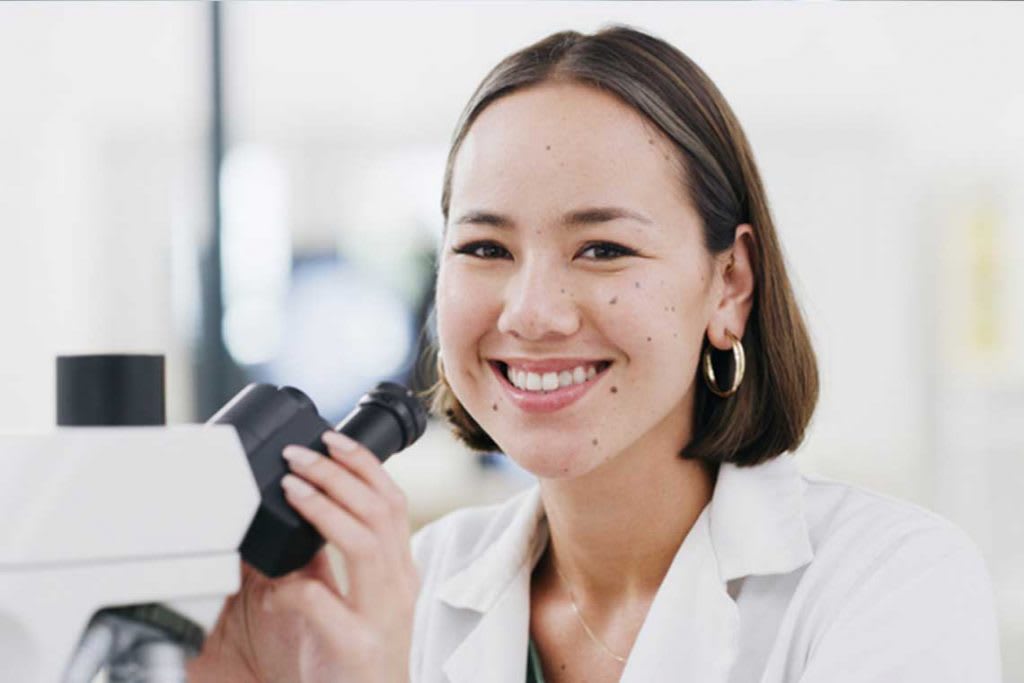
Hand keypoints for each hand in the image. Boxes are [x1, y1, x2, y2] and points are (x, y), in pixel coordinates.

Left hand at [190, 431, 418, 682]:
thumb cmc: (354, 658)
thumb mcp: (348, 599)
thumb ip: (327, 561)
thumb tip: (301, 517)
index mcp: (399, 569)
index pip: (393, 500)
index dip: (364, 465)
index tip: (332, 439)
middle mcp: (398, 585)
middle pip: (380, 510)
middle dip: (338, 473)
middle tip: (300, 454)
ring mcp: (382, 614)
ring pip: (364, 543)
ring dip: (325, 507)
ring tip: (293, 486)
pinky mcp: (357, 645)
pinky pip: (328, 604)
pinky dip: (298, 587)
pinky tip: (275, 586)